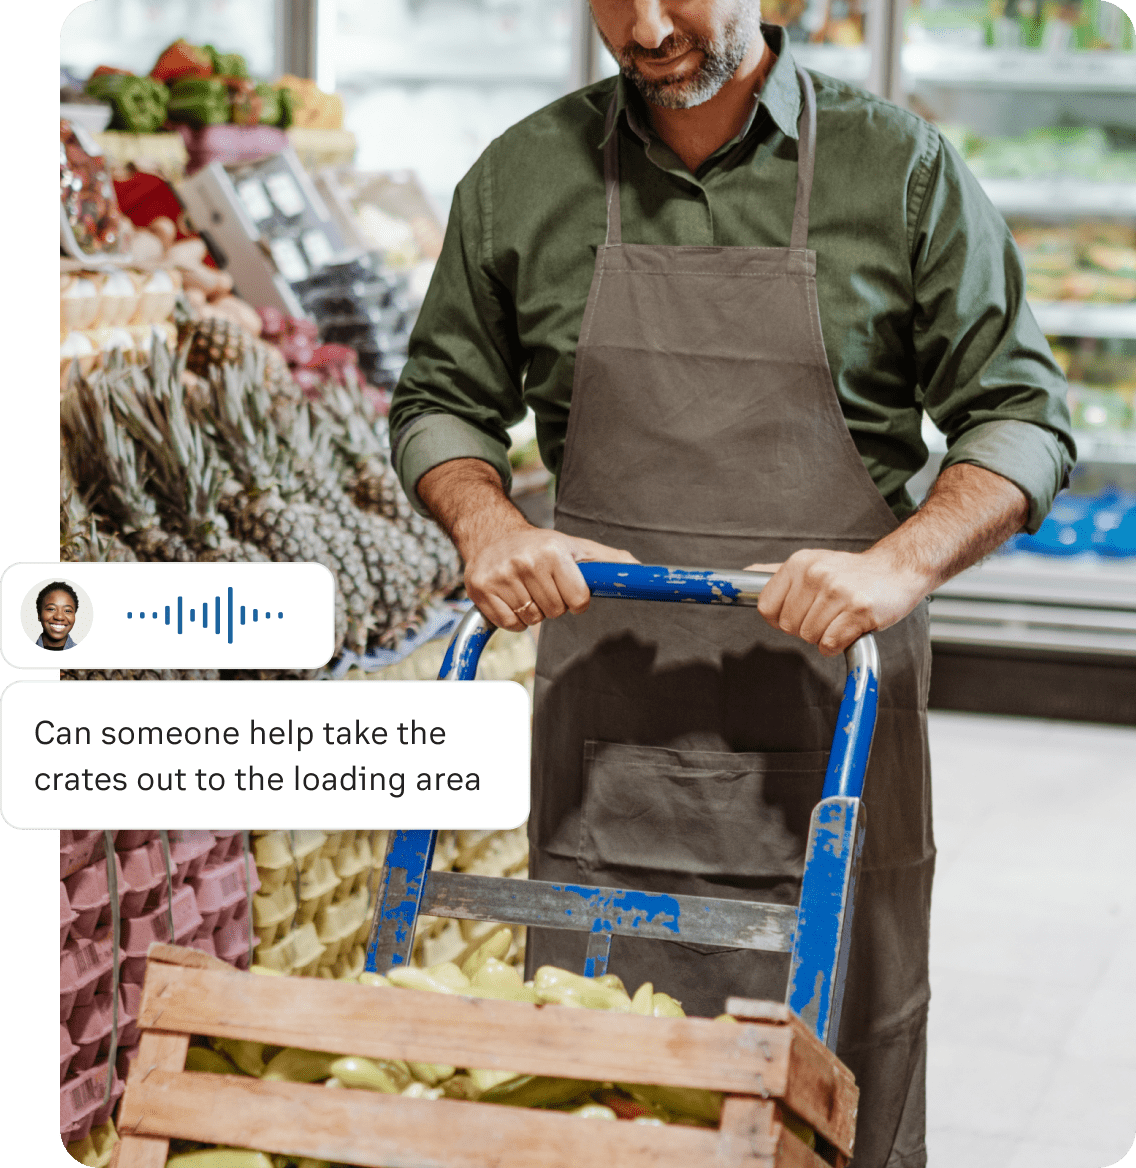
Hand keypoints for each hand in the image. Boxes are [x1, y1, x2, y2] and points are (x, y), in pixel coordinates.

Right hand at [466, 528, 637, 631]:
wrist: (493, 535)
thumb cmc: (540, 545)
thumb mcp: (575, 547)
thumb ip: (608, 561)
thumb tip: (638, 570)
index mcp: (553, 551)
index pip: (578, 600)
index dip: (576, 599)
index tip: (567, 588)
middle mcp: (526, 561)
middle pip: (555, 612)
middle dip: (553, 603)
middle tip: (543, 584)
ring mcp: (501, 576)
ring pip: (532, 619)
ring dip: (532, 611)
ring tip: (526, 588)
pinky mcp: (481, 589)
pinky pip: (510, 624)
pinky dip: (513, 618)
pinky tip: (511, 597)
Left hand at [746, 548, 931, 656]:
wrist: (898, 569)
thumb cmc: (853, 573)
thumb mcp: (812, 563)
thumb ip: (779, 573)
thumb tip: (746, 574)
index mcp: (799, 563)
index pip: (766, 607)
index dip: (779, 619)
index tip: (797, 615)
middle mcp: (816, 574)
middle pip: (787, 626)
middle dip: (805, 628)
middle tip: (826, 614)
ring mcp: (838, 591)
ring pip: (809, 637)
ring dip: (824, 636)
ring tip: (840, 618)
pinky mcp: (858, 610)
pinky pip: (830, 644)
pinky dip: (837, 645)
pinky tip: (849, 629)